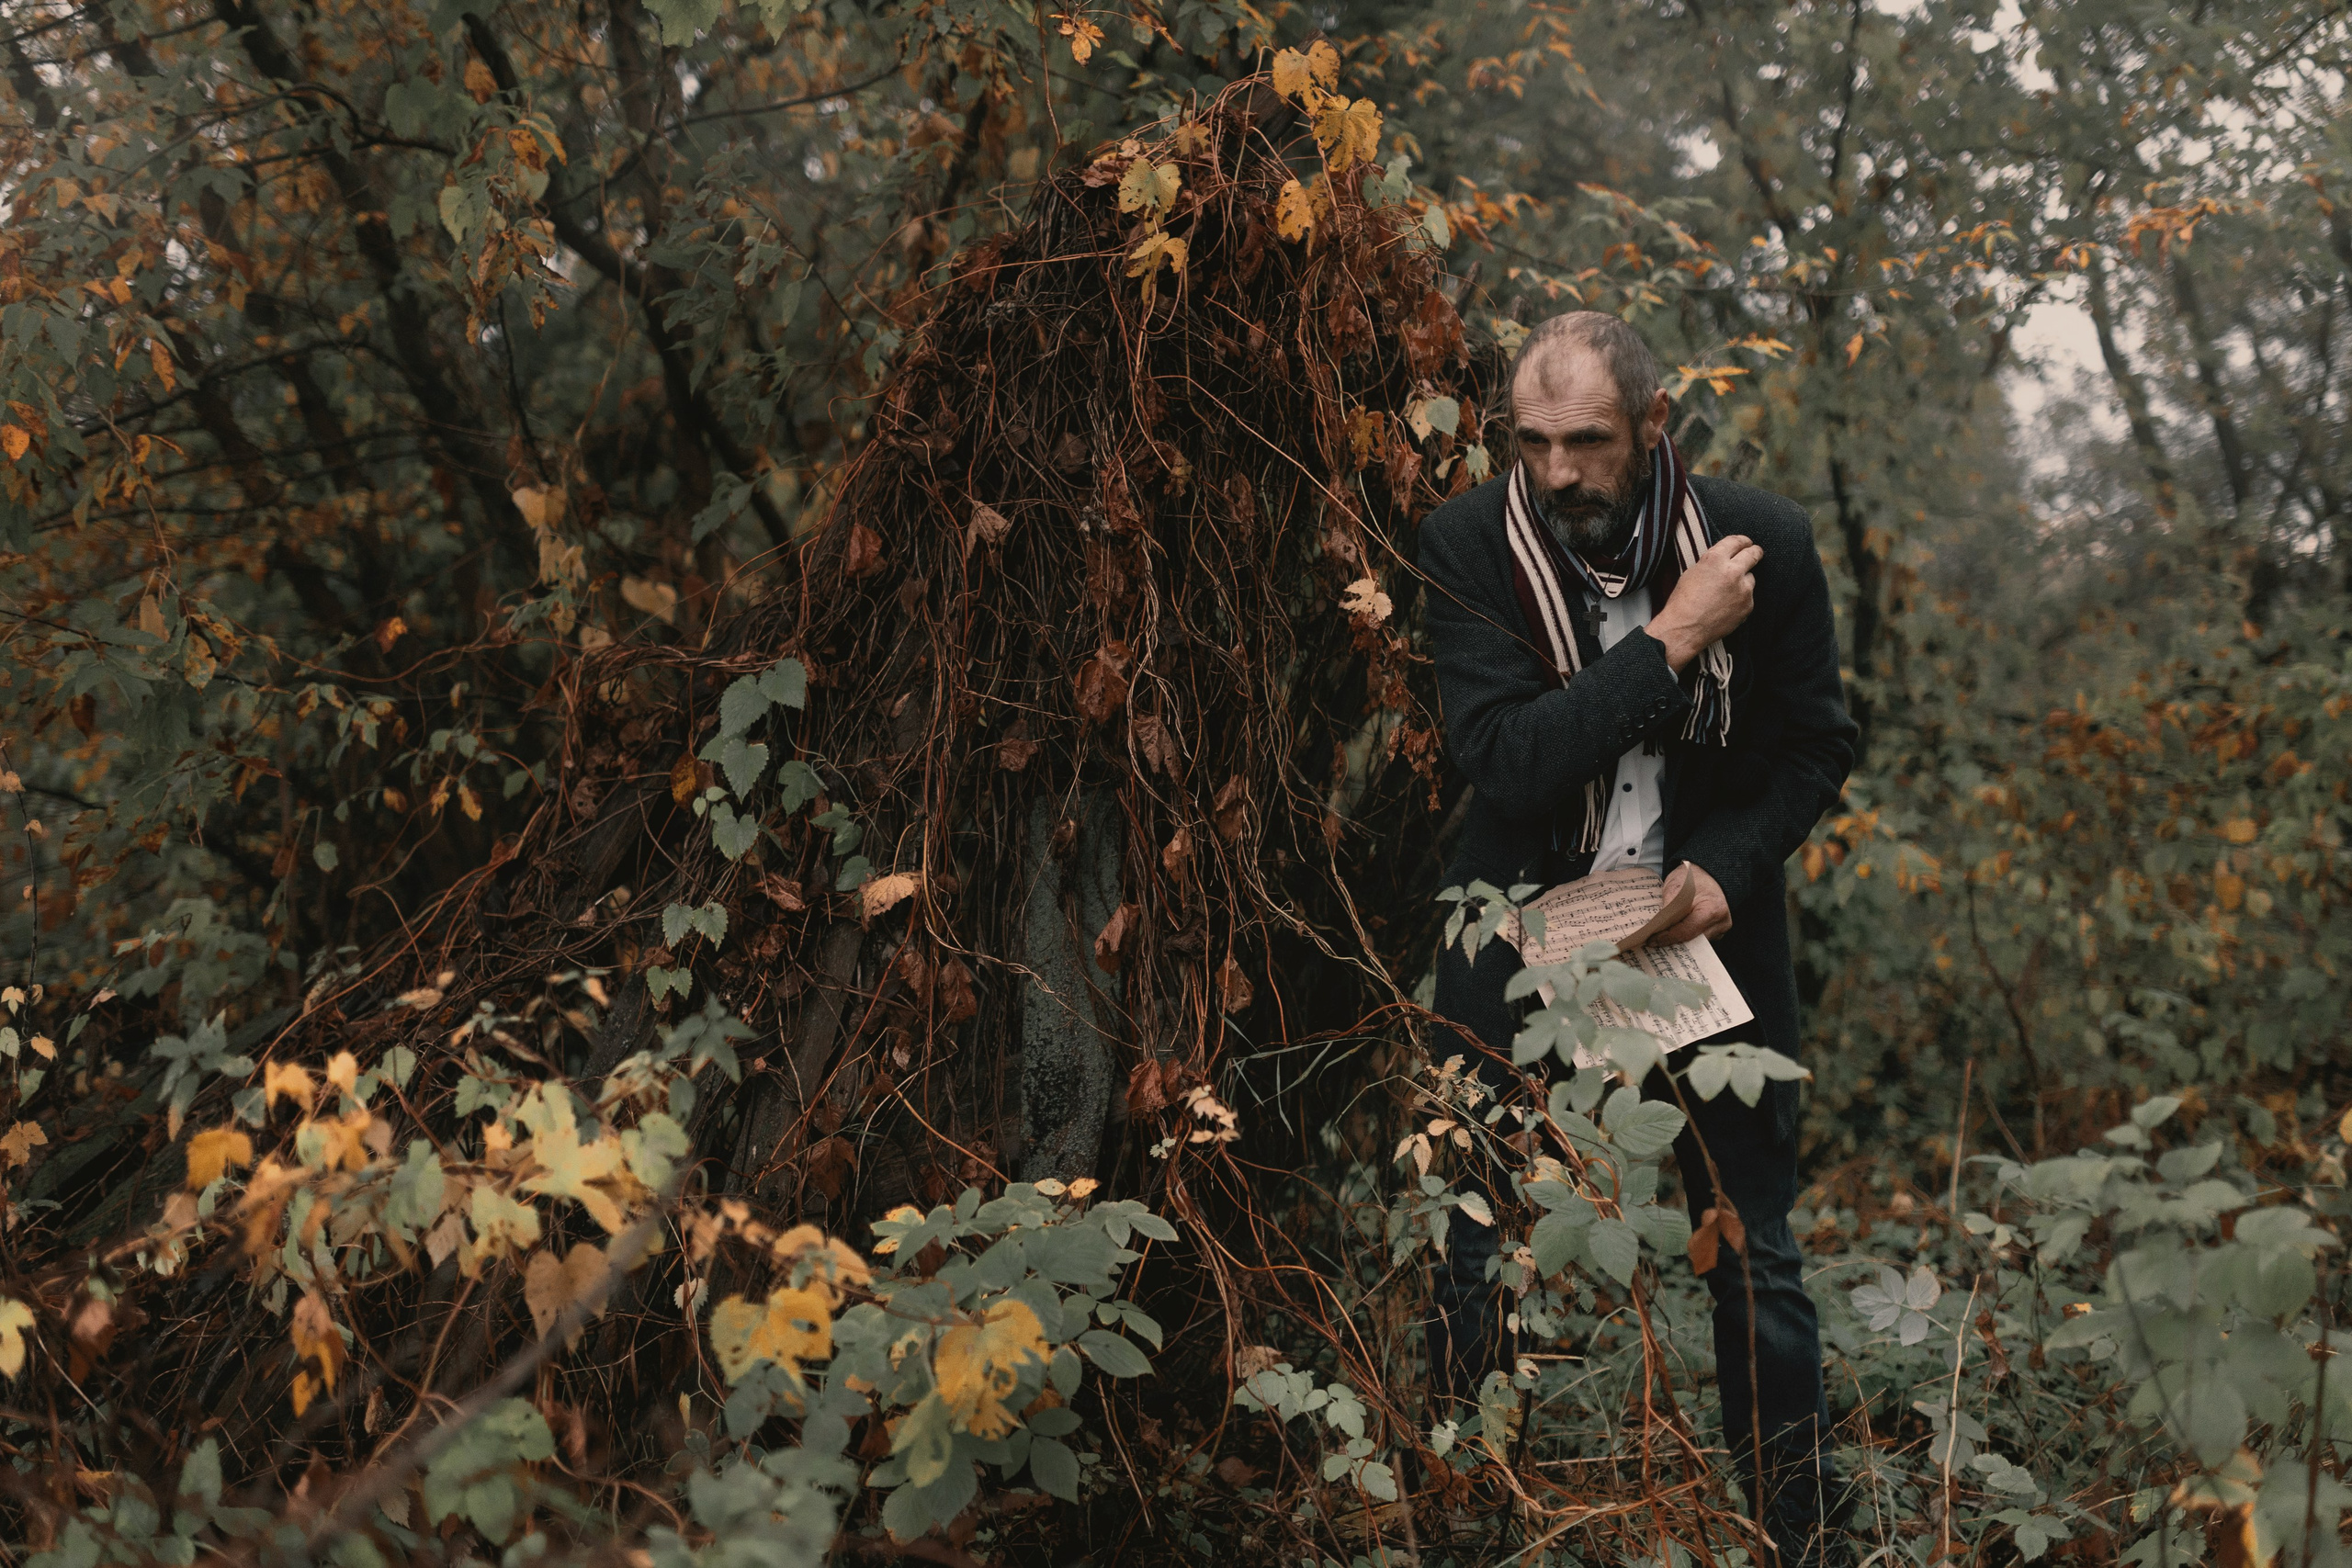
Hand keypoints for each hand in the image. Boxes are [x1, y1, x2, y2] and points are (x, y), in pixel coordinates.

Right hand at [1648, 534, 1762, 672]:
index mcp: (1715, 559)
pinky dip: (1740, 599)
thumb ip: (1712, 562)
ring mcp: (1743, 590)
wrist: (1685, 630)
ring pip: (1751, 578)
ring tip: (1726, 592)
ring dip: (1743, 580)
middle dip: (1754, 551)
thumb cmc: (1683, 602)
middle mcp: (1733, 571)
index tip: (1746, 543)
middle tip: (1754, 552)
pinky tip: (1726, 606)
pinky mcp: (1748, 606)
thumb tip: (1726, 559)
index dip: (1742, 541)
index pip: (1736, 541)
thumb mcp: (1692, 572)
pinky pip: (1748, 597)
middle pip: (1753, 554)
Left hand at [1654, 862, 1731, 945]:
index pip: (1687, 931)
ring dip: (1679, 941)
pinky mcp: (1717, 931)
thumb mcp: (1675, 887)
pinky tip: (1672, 935)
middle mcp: (1721, 922)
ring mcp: (1721, 928)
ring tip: (1660, 939)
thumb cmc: (1692, 878)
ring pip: (1695, 943)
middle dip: (1672, 941)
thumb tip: (1656, 928)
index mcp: (1713, 909)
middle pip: (1692, 940)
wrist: (1706, 874)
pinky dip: (1685, 938)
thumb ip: (1668, 908)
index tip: (1652, 940)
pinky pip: (1699, 940)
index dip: (1668, 937)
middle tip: (1653, 942)